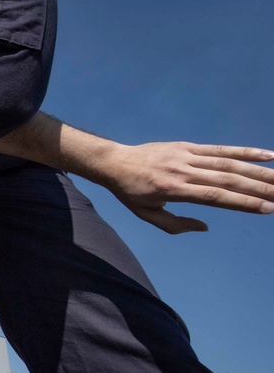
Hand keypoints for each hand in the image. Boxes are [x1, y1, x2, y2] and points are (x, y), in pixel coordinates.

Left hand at [101, 143, 273, 233]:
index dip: (243, 202)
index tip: (268, 208)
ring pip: (228, 163)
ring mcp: (186, 156)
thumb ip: (176, 225)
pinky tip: (268, 155)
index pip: (215, 197)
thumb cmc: (130, 192)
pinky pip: (219, 149)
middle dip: (260, 188)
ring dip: (259, 170)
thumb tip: (205, 227)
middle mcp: (183, 170)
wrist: (114, 162)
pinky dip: (244, 151)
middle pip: (228, 179)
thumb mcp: (147, 214)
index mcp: (173, 189)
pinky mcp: (187, 146)